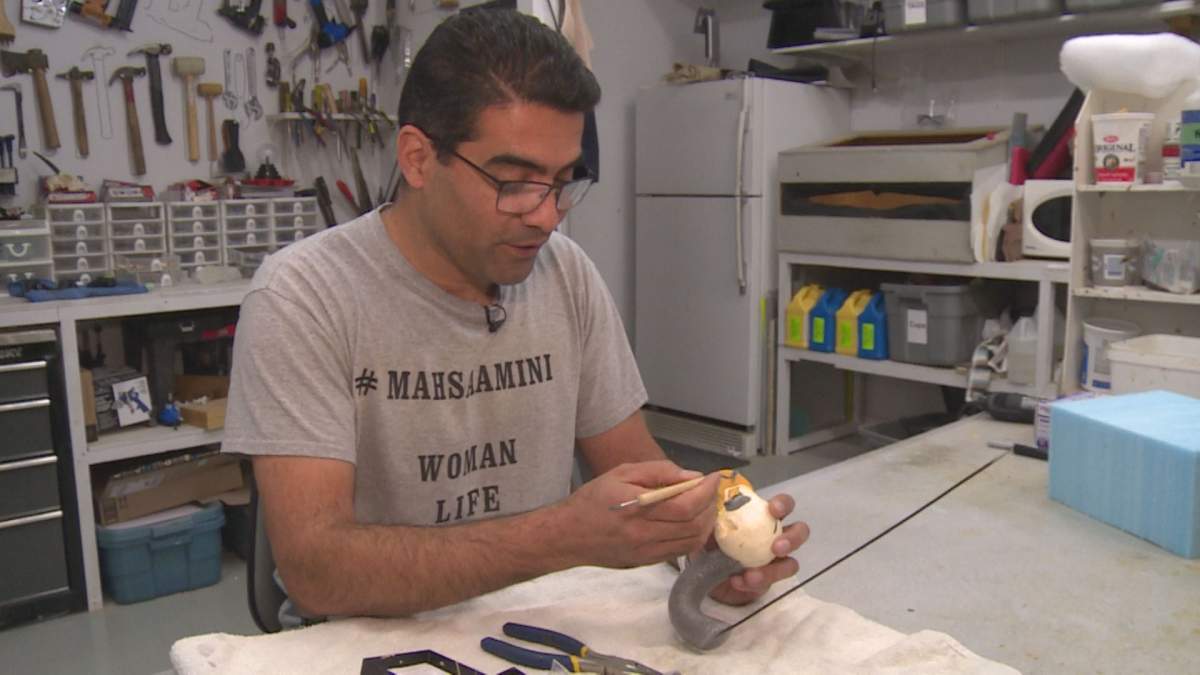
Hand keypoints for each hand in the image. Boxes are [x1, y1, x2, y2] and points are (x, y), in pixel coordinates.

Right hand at [562, 461, 719, 568]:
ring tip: (705, 506)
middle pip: (693, 526)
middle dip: (709, 506)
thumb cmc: (592, 500)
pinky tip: (692, 522)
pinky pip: (681, 551)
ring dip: (706, 523)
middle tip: (710, 490)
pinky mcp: (647, 562)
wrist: (568, 535)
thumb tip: (691, 476)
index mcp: (636, 509)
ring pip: (692, 542)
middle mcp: (644, 534)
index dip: (705, 492)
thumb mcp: (620, 473)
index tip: (713, 478)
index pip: (684, 505)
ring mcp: (647, 552)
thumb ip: (658, 471)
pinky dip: (694, 536)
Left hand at [708, 494, 807, 605]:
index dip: (784, 505)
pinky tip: (736, 581)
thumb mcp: (708, 520)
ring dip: (774, 570)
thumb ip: (715, 508)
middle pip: (799, 532)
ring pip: (791, 564)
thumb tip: (714, 490)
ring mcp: (772, 560)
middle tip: (776, 547)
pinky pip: (768, 583)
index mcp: (762, 516)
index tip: (774, 510)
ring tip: (752, 575)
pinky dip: (753, 583)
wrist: (697, 568)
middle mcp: (773, 536)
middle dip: (793, 539)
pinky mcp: (766, 580)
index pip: (783, 505)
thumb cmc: (708, 537)